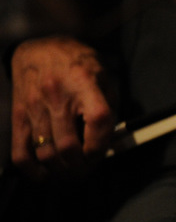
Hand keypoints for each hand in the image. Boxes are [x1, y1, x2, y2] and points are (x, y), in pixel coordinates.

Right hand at [10, 36, 114, 177]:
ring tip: (70, 173)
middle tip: (86, 170)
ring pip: (46, 153)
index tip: (100, 154)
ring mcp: (34, 107)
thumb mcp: (105, 76)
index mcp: (84, 84)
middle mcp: (57, 97)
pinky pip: (19, 151)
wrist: (41, 47)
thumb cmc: (78, 63)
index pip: (97, 121)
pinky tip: (44, 174)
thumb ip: (110, 107)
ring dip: (60, 171)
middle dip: (80, 166)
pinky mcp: (18, 116)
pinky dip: (31, 170)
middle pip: (68, 146)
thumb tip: (111, 142)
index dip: (101, 146)